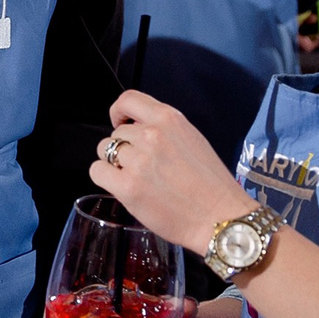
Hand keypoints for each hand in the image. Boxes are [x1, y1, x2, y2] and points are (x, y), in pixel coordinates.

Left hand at [88, 90, 256, 253]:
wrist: (221, 217)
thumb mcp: (192, 140)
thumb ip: (163, 130)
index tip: (120, 122)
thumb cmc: (211, 185)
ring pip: (105, 151)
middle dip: (124, 149)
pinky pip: (97, 171)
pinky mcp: (127, 186)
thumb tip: (136, 129)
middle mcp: (151, 134)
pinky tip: (123, 187)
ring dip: (115, 164)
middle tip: (143, 168)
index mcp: (169, 119)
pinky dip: (105, 179)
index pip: (128, 99)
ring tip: (136, 179)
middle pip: (116, 133)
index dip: (118, 112)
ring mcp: (138, 160)